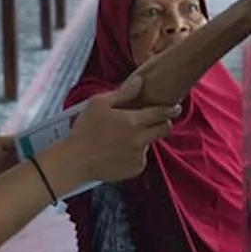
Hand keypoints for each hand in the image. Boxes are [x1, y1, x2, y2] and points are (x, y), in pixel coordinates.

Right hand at [55, 76, 178, 183]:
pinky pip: (140, 158)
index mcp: (133, 121)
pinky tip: (118, 151)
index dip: (170, 109)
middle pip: (164, 129)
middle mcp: (140, 139)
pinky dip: (134, 154)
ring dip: (143, 139)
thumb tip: (140, 82)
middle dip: (164, 123)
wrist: (75, 161)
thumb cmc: (84, 129)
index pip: (161, 113)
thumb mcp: (99, 103)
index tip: (175, 107)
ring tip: (121, 138)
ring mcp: (138, 156)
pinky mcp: (135, 169)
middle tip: (156, 121)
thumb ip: (123, 92)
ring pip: (149, 143)